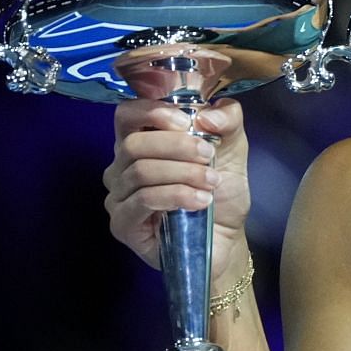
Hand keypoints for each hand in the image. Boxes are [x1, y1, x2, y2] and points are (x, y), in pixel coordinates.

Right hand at [102, 98, 251, 274]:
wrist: (226, 238)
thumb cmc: (221, 192)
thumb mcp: (232, 148)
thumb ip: (228, 120)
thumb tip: (209, 114)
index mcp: (141, 142)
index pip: (126, 114)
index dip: (152, 112)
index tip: (187, 121)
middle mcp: (121, 167)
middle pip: (133, 143)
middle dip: (176, 146)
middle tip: (209, 155)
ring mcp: (118, 197)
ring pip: (140, 171)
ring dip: (182, 173)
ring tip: (212, 183)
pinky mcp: (122, 224)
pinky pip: (142, 200)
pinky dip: (175, 195)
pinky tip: (200, 201)